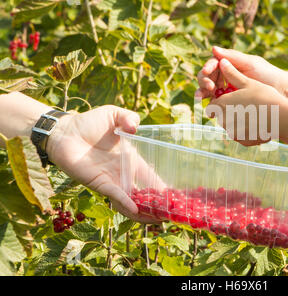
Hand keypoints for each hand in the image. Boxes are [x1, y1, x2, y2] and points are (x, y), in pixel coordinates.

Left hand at [46, 105, 164, 222]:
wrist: (65, 131)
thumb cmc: (89, 122)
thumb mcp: (114, 114)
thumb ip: (128, 117)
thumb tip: (135, 127)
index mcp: (131, 159)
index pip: (151, 177)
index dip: (163, 187)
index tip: (176, 198)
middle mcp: (123, 173)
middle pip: (144, 194)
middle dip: (156, 205)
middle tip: (171, 214)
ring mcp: (112, 180)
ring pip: (131, 201)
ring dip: (144, 211)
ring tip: (158, 219)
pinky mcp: (99, 183)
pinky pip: (115, 195)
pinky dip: (126, 203)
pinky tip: (137, 209)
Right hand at [196, 46, 287, 98]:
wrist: (281, 92)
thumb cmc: (267, 74)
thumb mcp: (251, 64)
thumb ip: (232, 57)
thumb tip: (213, 48)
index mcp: (229, 64)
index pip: (213, 64)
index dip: (207, 68)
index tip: (207, 71)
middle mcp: (226, 76)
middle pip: (208, 78)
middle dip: (204, 82)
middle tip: (207, 88)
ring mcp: (226, 90)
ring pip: (209, 91)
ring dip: (203, 94)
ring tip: (200, 98)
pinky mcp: (229, 103)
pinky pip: (217, 103)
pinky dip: (212, 105)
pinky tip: (210, 108)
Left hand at [206, 58, 286, 145]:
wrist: (281, 117)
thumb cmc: (264, 97)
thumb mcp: (248, 83)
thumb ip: (232, 74)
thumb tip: (222, 62)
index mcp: (222, 104)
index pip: (211, 106)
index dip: (219, 103)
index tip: (230, 100)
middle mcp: (223, 120)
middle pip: (221, 117)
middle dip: (229, 112)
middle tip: (245, 107)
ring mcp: (232, 132)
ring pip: (230, 126)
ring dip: (237, 122)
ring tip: (253, 114)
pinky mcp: (241, 141)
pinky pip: (240, 135)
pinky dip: (246, 130)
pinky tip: (257, 124)